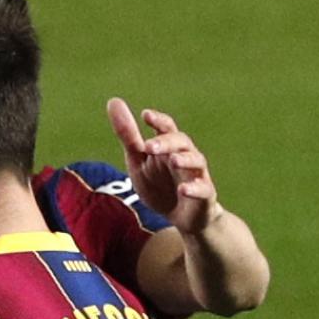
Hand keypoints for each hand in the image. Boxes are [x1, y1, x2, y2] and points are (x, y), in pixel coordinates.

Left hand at [106, 98, 222, 234]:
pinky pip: (204, 190)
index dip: (158, 121)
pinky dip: (194, 189)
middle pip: (181, 142)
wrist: (181, 218)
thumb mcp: (139, 160)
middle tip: (149, 146)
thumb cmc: (159, 184)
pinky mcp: (205, 196)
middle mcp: (186, 157)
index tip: (145, 115)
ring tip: (172, 159)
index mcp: (169, 147)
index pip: (167, 128)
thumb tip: (113, 100)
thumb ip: (128, 134)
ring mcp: (197, 175)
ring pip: (196, 161)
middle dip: (166, 142)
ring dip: (185, 159)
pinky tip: (183, 190)